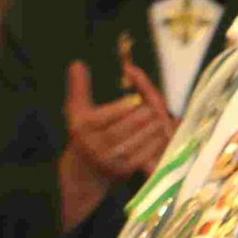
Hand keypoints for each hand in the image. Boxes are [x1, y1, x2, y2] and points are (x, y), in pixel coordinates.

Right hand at [58, 60, 173, 226]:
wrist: (83, 173)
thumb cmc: (83, 134)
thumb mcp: (76, 111)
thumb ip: (79, 88)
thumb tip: (77, 63)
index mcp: (83, 129)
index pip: (104, 118)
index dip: (121, 108)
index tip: (136, 98)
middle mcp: (94, 146)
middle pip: (121, 131)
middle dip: (140, 117)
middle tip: (154, 106)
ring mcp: (110, 160)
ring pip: (135, 143)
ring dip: (150, 129)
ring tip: (161, 116)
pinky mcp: (124, 170)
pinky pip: (143, 156)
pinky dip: (154, 143)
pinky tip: (161, 132)